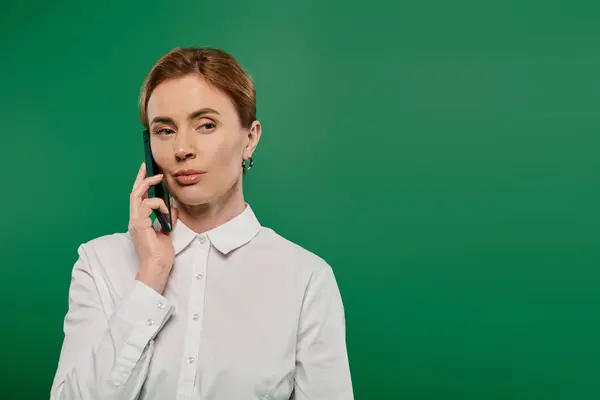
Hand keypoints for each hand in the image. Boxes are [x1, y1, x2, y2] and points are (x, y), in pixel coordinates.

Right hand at [128, 162, 178, 293]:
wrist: (157, 267)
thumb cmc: (161, 253)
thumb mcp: (167, 231)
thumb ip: (168, 218)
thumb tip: (174, 208)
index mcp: (140, 220)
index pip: (138, 197)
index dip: (142, 182)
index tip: (149, 171)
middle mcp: (134, 219)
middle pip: (134, 192)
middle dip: (142, 177)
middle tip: (149, 166)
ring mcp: (135, 221)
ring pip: (138, 195)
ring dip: (153, 190)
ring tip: (165, 196)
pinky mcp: (139, 224)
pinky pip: (148, 205)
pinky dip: (159, 205)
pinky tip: (167, 214)